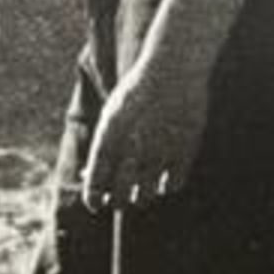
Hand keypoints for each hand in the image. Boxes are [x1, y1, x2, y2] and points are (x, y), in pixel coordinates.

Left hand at [82, 54, 209, 213]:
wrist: (174, 70)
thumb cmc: (138, 93)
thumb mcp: (112, 117)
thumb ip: (102, 148)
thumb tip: (89, 175)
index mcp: (108, 140)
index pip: (94, 187)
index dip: (93, 200)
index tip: (95, 204)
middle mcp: (132, 151)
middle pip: (119, 198)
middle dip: (115, 201)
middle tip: (118, 197)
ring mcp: (159, 153)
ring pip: (146, 197)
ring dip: (140, 197)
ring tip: (140, 191)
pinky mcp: (183, 153)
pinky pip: (172, 186)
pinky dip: (166, 187)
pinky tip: (162, 178)